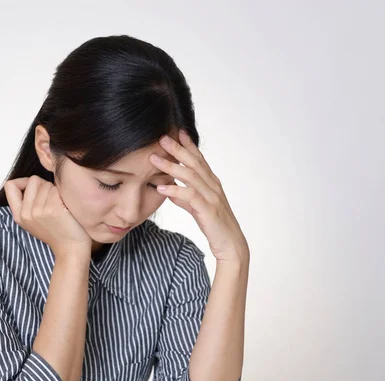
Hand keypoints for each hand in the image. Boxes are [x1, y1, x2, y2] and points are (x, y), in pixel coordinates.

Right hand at [4, 175, 91, 257]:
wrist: (71, 248)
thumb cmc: (56, 231)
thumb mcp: (33, 220)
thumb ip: (27, 203)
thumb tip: (30, 181)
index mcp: (18, 215)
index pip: (10, 185)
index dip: (23, 181)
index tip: (35, 188)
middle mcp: (26, 213)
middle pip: (33, 180)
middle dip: (44, 185)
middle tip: (52, 199)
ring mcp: (39, 211)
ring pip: (46, 184)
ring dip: (55, 190)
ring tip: (60, 205)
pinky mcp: (53, 209)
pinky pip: (57, 189)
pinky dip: (63, 194)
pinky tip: (67, 206)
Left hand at [150, 130, 249, 262]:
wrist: (231, 245)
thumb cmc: (215, 226)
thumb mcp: (198, 209)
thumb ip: (185, 199)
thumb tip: (170, 191)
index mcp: (212, 184)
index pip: (199, 160)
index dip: (189, 145)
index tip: (177, 132)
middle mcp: (213, 187)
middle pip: (194, 163)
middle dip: (178, 149)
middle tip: (162, 138)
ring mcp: (212, 197)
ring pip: (191, 176)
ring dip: (171, 167)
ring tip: (154, 160)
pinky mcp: (208, 210)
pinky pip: (190, 197)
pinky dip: (175, 191)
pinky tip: (161, 189)